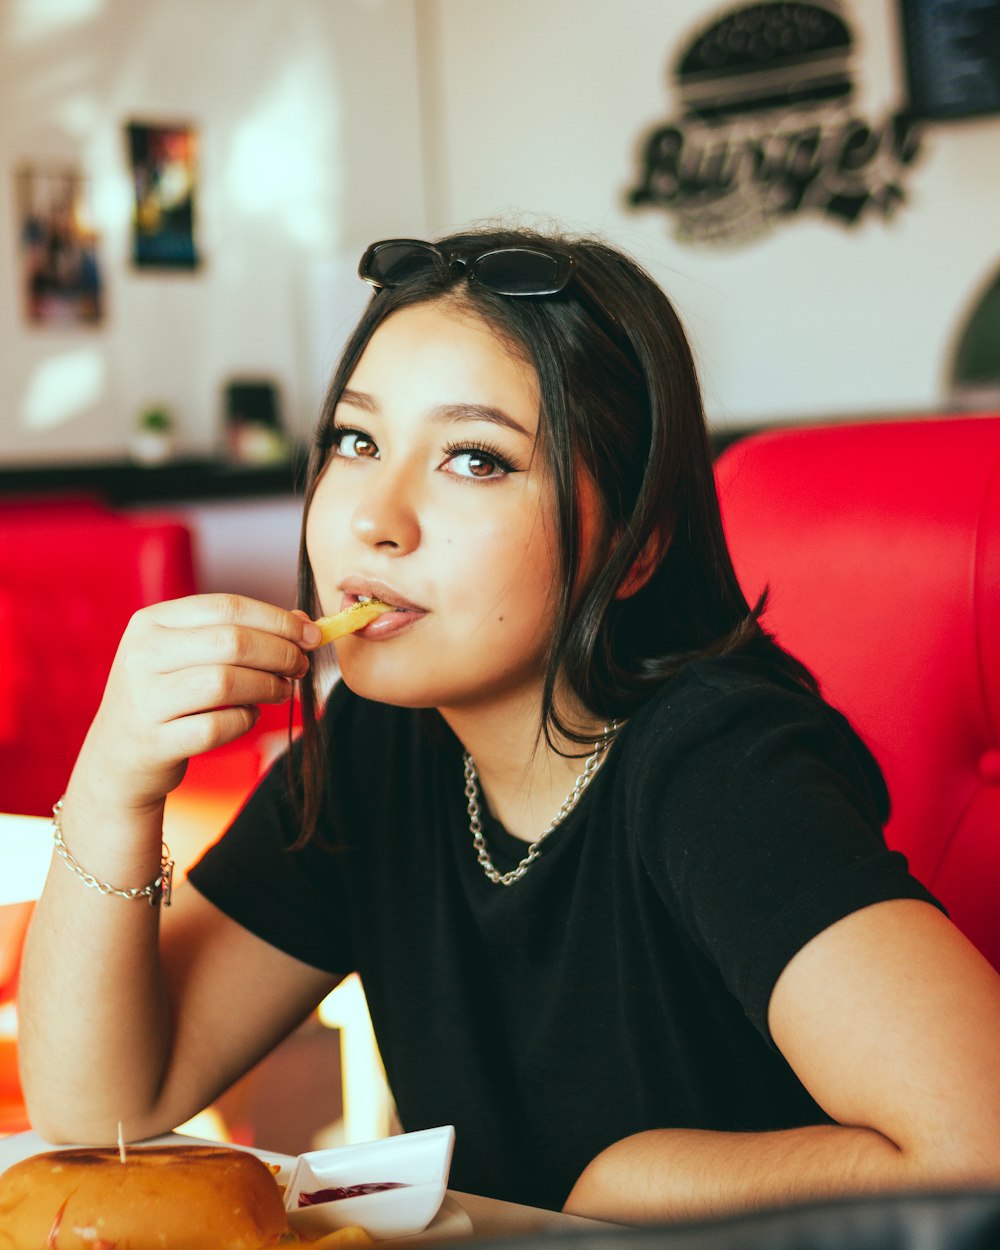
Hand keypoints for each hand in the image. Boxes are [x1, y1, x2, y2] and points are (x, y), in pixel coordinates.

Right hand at [72, 594, 321, 812]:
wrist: (117, 758)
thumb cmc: (167, 697)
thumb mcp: (190, 655)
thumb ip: (241, 632)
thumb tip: (302, 622)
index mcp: (151, 622)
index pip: (228, 606)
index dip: (278, 620)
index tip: (311, 635)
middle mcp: (141, 655)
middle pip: (232, 642)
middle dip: (280, 653)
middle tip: (300, 667)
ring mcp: (142, 700)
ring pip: (226, 683)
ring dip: (268, 686)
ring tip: (282, 691)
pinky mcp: (152, 742)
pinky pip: (216, 727)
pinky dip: (244, 720)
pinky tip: (248, 716)